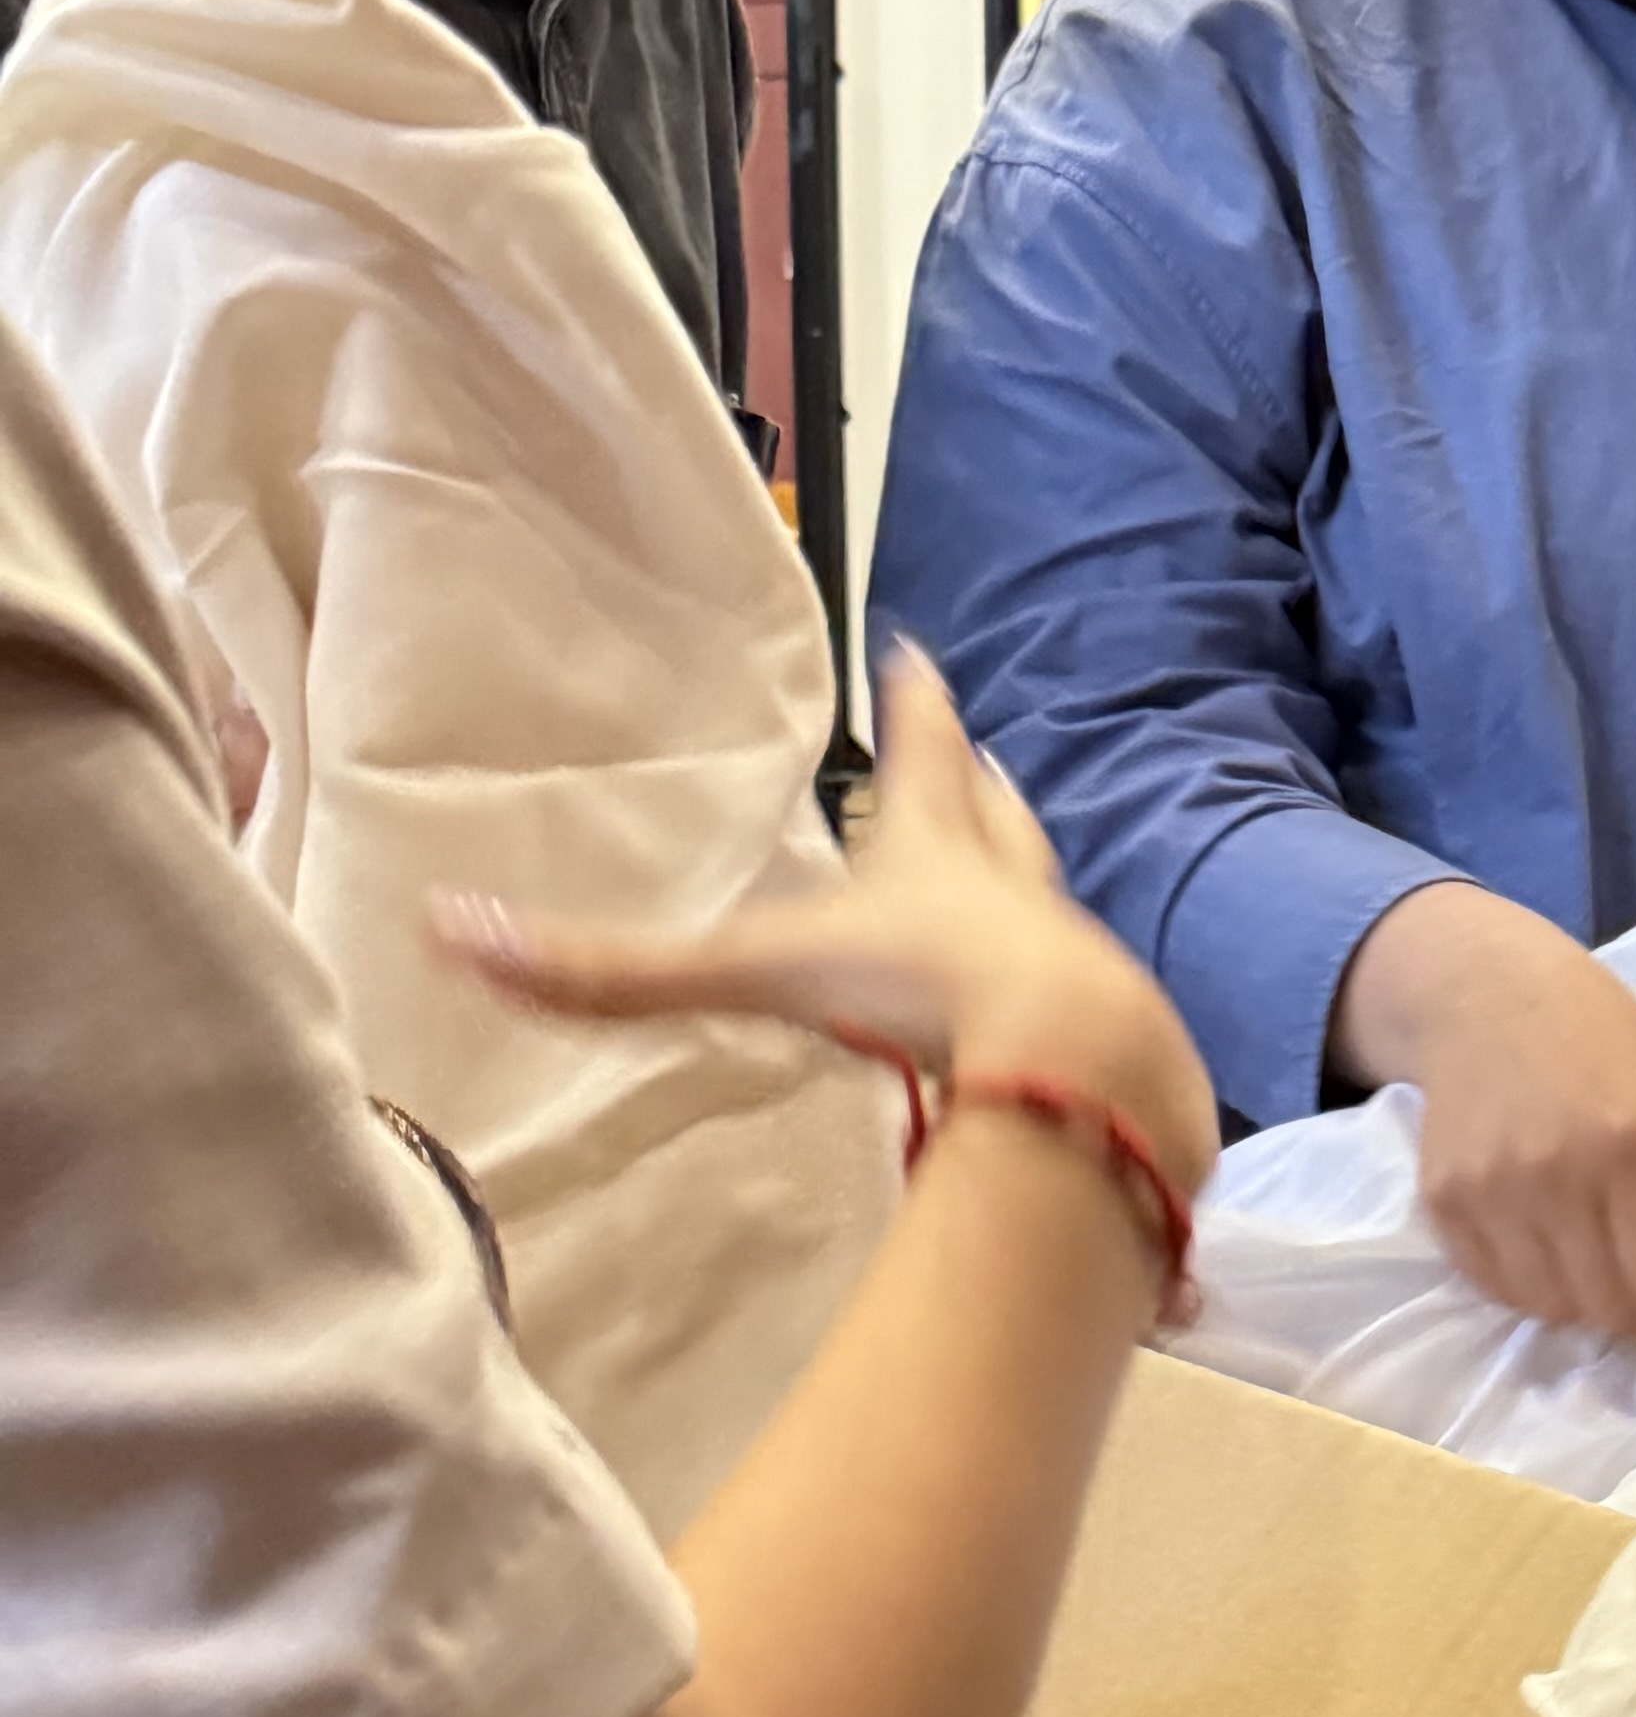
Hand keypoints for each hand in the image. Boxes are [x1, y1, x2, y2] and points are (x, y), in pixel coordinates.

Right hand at [437, 645, 1217, 1209]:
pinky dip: (1050, 990)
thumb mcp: (754, 973)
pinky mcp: (1100, 1035)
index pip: (922, 755)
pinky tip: (1044, 1017)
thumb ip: (614, 974)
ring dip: (1021, 880)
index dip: (914, 706)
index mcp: (932, 853)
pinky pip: (1069, 999)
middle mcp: (1009, 891)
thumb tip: (456, 936)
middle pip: (997, 818)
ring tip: (1012, 872)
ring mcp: (1066, 959)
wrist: (1073, 1065)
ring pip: (1042, 899)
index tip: (917, 651)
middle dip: (979, 788)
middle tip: (984, 759)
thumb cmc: (922, 992)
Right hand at [1329, 877, 1635, 1400]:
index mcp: (1629, 1146)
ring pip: (1551, 1307)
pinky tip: (1549, 1244)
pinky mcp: (1443, 1201)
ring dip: (1588, 1305)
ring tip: (1598, 1252)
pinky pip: (1497, 1288)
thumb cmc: (1607, 1043)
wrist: (1487, 992)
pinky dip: (1533, 1289)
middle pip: (1608, 1306)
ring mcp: (1490, 1190)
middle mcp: (1555, 1174)